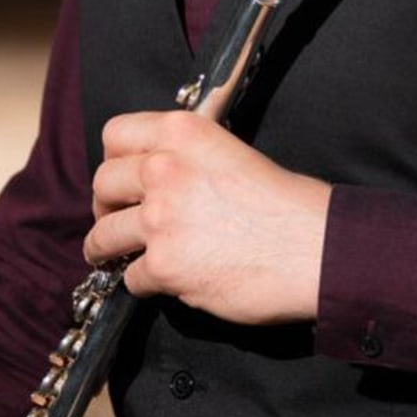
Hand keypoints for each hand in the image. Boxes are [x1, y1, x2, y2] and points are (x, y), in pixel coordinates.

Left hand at [85, 110, 330, 324]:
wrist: (314, 247)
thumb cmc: (285, 204)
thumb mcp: (231, 152)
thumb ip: (186, 158)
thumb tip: (157, 176)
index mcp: (181, 132)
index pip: (115, 134)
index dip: (114, 160)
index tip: (120, 179)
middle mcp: (163, 168)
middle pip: (102, 185)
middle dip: (104, 206)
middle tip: (115, 221)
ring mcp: (160, 218)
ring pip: (103, 236)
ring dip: (107, 250)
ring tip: (113, 258)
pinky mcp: (164, 264)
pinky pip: (130, 278)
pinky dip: (144, 284)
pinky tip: (164, 282)